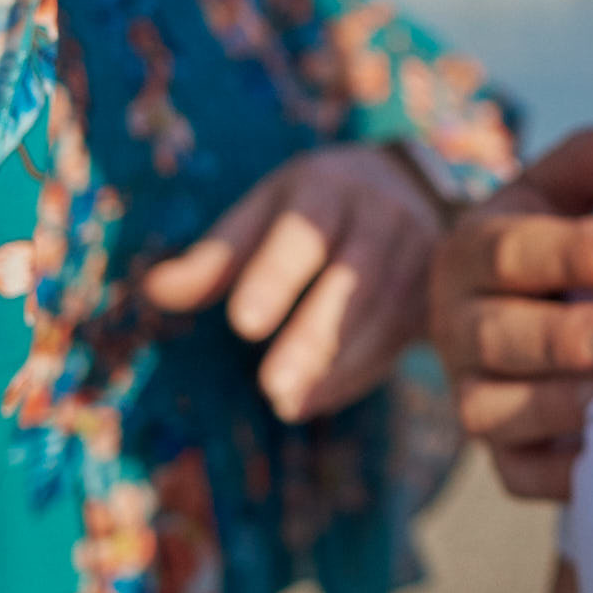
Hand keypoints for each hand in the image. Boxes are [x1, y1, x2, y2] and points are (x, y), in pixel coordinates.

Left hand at [144, 143, 443, 421]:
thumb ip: (217, 256)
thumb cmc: (315, 208)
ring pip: (386, 314)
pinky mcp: (437, 291)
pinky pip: (406, 335)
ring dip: (339, 365)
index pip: (304, 232)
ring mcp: (420, 254)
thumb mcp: (264, 212)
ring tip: (290, 405)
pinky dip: (364, 371)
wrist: (410, 187)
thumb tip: (154, 291)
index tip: (242, 324)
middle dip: (315, 336)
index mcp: (330, 187)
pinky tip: (322, 398)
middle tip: (271, 388)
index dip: (275, 276)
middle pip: (354, 279)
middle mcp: (384, 216)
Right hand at [430, 128, 592, 499]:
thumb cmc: (566, 237)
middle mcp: (457, 325)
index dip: (574, 253)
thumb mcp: (566, 188)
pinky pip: (520, 476)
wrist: (536, 303)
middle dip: (564, 338)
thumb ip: (592, 162)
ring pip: (494, 412)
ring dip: (561, 406)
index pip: (509, 251)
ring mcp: (472, 394)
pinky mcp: (502, 454)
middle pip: (495, 337)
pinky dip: (563, 476)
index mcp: (472, 251)